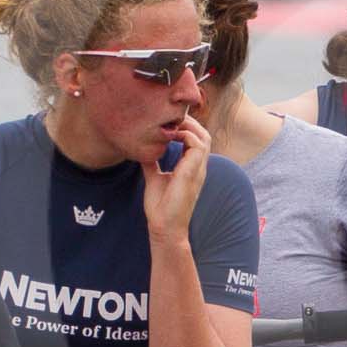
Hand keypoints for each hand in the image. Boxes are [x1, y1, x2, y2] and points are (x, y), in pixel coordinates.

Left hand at [142, 115, 210, 245]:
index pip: (197, 140)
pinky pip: (197, 145)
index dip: (186, 128)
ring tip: (170, 125)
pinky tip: (168, 137)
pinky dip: (185, 136)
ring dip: (188, 127)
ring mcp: (197, 169)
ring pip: (204, 137)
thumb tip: (142, 150)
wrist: (164, 227)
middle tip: (169, 118)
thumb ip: (152, 163)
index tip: (167, 123)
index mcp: (191, 168)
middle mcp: (198, 167)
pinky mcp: (192, 172)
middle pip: (204, 134)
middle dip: (188, 122)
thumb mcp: (154, 178)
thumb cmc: (161, 207)